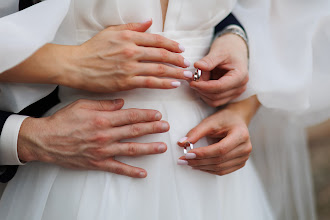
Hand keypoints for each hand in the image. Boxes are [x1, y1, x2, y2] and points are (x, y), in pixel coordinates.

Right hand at [17, 99, 169, 177]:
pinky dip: (131, 171)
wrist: (45, 140)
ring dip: (149, 148)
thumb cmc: (63, 121)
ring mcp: (103, 151)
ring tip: (162, 147)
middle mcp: (105, 135)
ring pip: (131, 149)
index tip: (158, 114)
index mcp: (103, 119)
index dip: (146, 115)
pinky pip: (117, 168)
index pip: (130, 116)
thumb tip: (122, 102)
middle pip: (135, 131)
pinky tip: (143, 173)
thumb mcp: (83, 105)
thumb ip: (104, 104)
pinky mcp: (97, 163)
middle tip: (166, 127)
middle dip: (153, 129)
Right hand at [60, 20, 192, 91]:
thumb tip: (149, 23)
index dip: (172, 44)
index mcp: (128, 37)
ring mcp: (129, 67)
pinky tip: (174, 85)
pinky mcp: (126, 82)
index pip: (157, 40)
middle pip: (161, 55)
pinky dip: (164, 84)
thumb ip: (132, 27)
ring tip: (187, 75)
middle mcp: (131, 51)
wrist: (77, 66)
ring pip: (159, 69)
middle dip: (178, 59)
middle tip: (187, 64)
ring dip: (176, 72)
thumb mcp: (110, 31)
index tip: (181, 49)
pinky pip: (150, 83)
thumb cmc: (92, 49)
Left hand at [177, 96, 259, 175]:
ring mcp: (244, 157)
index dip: (203, 153)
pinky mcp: (240, 163)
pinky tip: (198, 165)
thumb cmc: (224, 119)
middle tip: (183, 160)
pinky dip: (209, 169)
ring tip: (188, 163)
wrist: (236, 120)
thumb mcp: (209, 122)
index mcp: (241, 135)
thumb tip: (181, 143)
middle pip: (220, 160)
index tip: (188, 154)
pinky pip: (223, 171)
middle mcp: (245, 148)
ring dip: (202, 167)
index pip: (220, 149)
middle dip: (199, 161)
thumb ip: (196, 132)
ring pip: (220, 168)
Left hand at [191, 33, 248, 106]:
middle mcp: (240, 86)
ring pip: (214, 101)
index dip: (204, 86)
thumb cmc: (228, 48)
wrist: (234, 49)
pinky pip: (214, 100)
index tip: (192, 82)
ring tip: (198, 78)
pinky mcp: (229, 95)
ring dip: (202, 92)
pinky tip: (201, 83)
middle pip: (216, 96)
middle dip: (201, 88)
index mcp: (240, 75)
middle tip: (192, 78)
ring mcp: (236, 92)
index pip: (220, 87)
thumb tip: (197, 66)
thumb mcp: (218, 51)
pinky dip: (205, 93)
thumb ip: (208, 60)